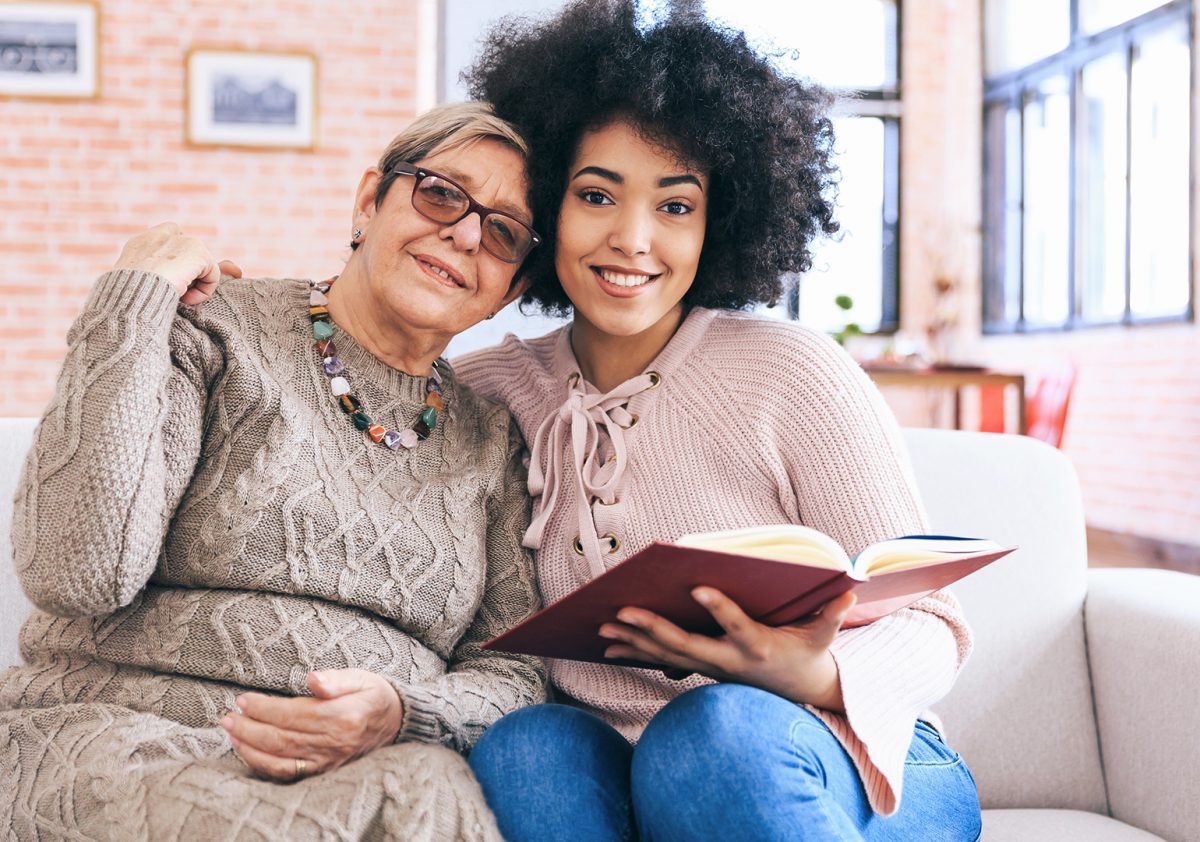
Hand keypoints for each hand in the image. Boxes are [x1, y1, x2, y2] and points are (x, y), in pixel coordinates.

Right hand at [112, 222, 241, 304]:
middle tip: (170, 292)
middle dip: (192, 277)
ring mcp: (180, 240)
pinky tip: (185, 297)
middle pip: (194, 257)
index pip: (175, 248)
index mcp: (142, 243)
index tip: (173, 286)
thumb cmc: (136, 300)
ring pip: (203, 267)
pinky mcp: (196, 251)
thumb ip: (191, 274)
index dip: (183, 268)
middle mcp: (160, 235)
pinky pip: (214, 274)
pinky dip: (204, 291)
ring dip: (194, 286)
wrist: (130, 297)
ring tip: (174, 295)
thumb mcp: (156, 285)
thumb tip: (236, 269)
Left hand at [220, 669, 403, 780]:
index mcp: (343, 716)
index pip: (293, 714)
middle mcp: (335, 742)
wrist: (396, 722)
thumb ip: (336, 679)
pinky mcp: (324, 770)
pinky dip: (264, 765)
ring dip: (251, 748)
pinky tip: (248, 753)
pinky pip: (289, 773)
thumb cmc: (374, 695)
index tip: (244, 700)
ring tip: (231, 733)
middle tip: (227, 717)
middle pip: (282, 738)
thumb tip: (313, 679)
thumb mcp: (361, 677)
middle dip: (249, 728)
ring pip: (281, 759)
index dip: (264, 708)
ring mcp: (329, 760)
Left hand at [598, 588, 856, 710]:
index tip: (698, 587)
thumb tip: (850, 592)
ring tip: (601, 627)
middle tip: (622, 611)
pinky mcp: (698, 668)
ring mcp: (709, 667)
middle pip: (686, 645)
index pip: (736, 625)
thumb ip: (832, 616)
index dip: (719, 608)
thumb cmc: (807, 654)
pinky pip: (661, 660)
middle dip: (653, 629)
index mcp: (757, 645)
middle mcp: (728, 660)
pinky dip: (635, 652)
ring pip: (666, 655)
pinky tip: (608, 645)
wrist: (797, 692)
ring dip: (633, 642)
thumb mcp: (822, 637)